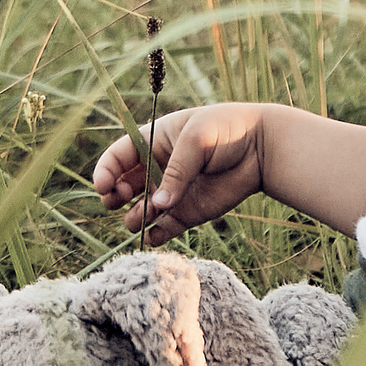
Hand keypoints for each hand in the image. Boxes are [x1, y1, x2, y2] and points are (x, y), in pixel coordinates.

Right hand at [91, 105, 269, 244]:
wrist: (262, 148)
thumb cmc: (226, 130)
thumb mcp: (197, 139)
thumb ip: (176, 171)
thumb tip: (158, 205)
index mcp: (152, 142)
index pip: (117, 158)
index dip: (105, 172)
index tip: (103, 187)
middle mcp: (156, 169)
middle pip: (122, 187)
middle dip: (114, 196)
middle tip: (118, 200)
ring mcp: (171, 194)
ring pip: (139, 212)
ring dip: (135, 217)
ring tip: (146, 215)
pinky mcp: (187, 213)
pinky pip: (163, 229)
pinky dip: (154, 236)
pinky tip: (154, 235)